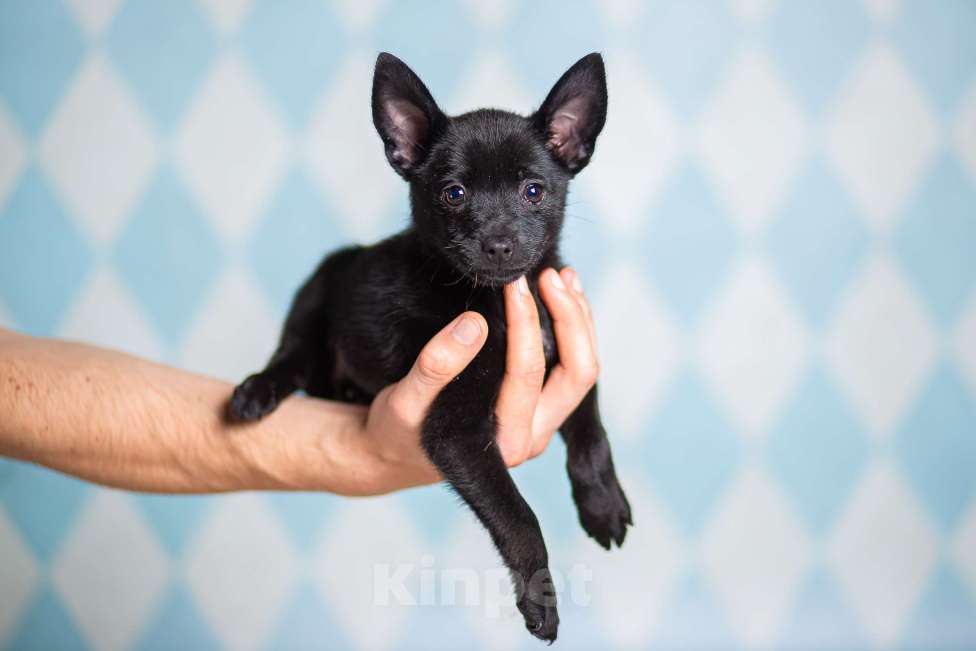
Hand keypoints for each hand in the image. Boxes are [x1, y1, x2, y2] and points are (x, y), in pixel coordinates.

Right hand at [360, 267, 599, 491]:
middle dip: (568, 318)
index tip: (512, 283)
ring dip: (578, 321)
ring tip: (563, 276)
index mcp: (504, 442)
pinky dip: (573, 329)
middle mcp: (532, 438)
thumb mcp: (404, 402)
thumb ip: (436, 367)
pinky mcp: (542, 411)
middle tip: (547, 275)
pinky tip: (564, 295)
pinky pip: (571, 369)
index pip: (529, 374)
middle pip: (577, 373)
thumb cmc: (398, 430)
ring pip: (583, 370)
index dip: (525, 323)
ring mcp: (542, 425)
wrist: (398, 452)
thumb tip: (474, 325)